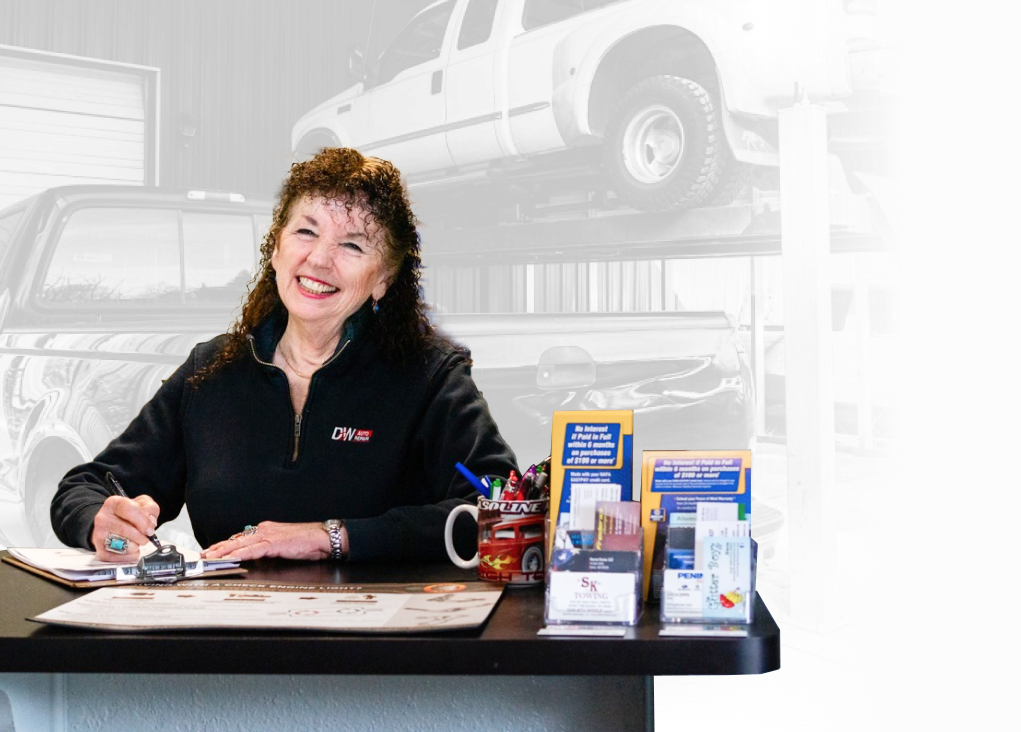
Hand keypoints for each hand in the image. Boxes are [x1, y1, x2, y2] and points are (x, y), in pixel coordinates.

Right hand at [91, 494, 160, 561]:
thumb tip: (151, 522)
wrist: (112, 525)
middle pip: (126, 529)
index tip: (150, 529)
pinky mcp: (100, 551)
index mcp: (113, 503)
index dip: (143, 521)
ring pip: (123, 544)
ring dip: (136, 545)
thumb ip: (150, 509)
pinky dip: (130, 556)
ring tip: (136, 541)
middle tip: (145, 536)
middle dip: (141, 536)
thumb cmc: (129, 515)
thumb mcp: (142, 504)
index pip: (129, 509)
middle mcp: (102, 518)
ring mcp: (99, 535)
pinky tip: (131, 549)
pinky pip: (119, 558)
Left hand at [201, 521, 331, 561]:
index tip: (213, 550)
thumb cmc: (307, 542)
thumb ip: (269, 549)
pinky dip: (240, 554)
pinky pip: (253, 550)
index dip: (226, 544)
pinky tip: (230, 558)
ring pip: (240, 544)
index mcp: (267, 530)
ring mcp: (269, 535)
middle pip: (236, 540)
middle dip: (219, 547)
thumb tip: (257, 555)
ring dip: (224, 551)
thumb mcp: (283, 546)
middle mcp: (265, 530)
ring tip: (211, 557)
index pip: (241, 538)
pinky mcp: (274, 543)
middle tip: (204, 554)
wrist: (322, 538)